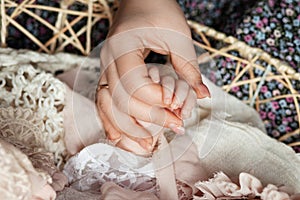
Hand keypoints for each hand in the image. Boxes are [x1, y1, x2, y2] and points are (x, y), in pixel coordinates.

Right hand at [97, 0, 209, 150]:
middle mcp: (108, 60)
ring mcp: (105, 67)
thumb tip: (202, 95)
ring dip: (125, 127)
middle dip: (147, 118)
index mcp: (123, 47)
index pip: (134, 85)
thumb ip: (189, 67)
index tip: (177, 109)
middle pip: (120, 100)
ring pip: (106, 105)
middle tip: (173, 128)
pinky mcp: (110, 73)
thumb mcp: (178, 35)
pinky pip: (105, 101)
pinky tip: (120, 136)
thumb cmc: (159, 10)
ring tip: (146, 144)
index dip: (156, 102)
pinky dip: (112, 120)